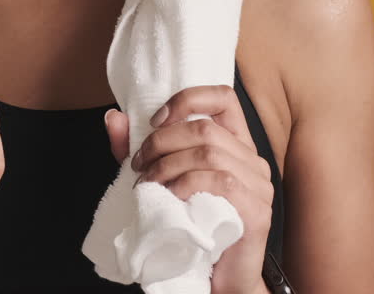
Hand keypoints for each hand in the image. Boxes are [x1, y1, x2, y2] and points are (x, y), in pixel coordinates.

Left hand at [104, 85, 271, 293]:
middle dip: (161, 142)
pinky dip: (185, 185)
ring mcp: (259, 186)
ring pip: (209, 154)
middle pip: (205, 128)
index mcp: (235, 144)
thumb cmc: (191, 225)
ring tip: (147, 184)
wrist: (216, 278)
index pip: (224, 97)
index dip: (188, 99)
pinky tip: (169, 198)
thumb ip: (139, 150)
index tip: (155, 120)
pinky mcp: (257, 211)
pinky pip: (219, 183)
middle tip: (138, 164)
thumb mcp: (160, 180)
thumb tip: (114, 117)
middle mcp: (252, 160)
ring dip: (167, 166)